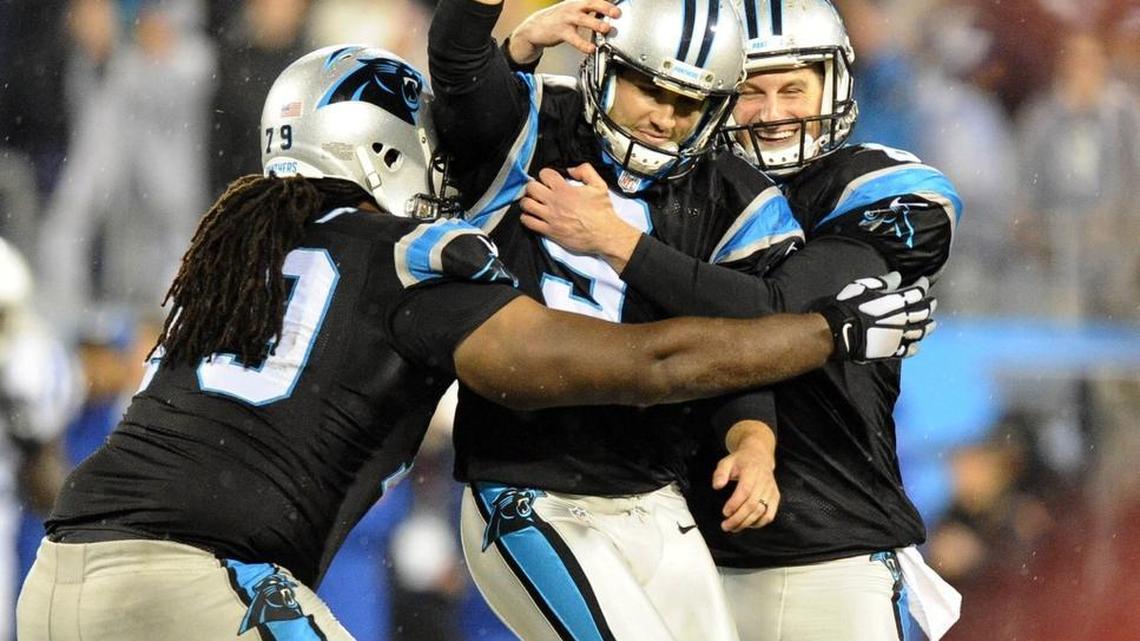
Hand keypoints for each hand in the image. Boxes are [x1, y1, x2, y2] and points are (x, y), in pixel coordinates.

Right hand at [507, 0, 620, 64]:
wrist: (535, 27)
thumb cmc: (559, 19)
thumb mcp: (574, 10)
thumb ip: (590, 10)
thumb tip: (608, 12)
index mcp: (579, 1)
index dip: (607, 0)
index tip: (619, 2)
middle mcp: (573, 7)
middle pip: (591, 3)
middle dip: (605, 7)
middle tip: (617, 14)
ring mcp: (566, 19)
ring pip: (583, 19)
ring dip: (595, 24)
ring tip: (606, 29)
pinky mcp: (560, 31)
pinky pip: (573, 38)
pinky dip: (583, 44)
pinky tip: (591, 49)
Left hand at [520, 163, 641, 270]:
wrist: (604, 234)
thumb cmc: (602, 211)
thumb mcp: (599, 185)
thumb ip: (585, 171)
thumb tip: (571, 169)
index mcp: (564, 190)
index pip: (544, 174)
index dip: (546, 174)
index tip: (550, 179)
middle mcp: (554, 202)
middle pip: (531, 187)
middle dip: (534, 186)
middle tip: (539, 190)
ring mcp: (550, 217)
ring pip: (526, 204)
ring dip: (528, 202)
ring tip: (534, 203)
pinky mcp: (549, 231)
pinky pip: (528, 222)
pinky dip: (527, 218)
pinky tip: (533, 216)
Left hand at [713, 421, 779, 531]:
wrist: (759, 456)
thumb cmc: (741, 461)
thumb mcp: (726, 462)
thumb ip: (720, 473)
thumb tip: (717, 486)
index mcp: (751, 471)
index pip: (745, 491)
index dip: (735, 504)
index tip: (725, 512)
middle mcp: (764, 482)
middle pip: (752, 505)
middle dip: (738, 518)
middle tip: (726, 526)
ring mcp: (771, 490)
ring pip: (761, 512)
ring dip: (747, 523)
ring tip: (733, 528)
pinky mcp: (775, 497)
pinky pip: (770, 515)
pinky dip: (759, 523)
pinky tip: (747, 525)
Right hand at [817, 272, 935, 362]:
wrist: (839, 330)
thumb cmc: (849, 306)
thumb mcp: (864, 286)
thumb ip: (884, 281)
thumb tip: (897, 276)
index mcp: (897, 302)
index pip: (918, 291)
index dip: (923, 285)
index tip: (924, 281)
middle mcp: (903, 319)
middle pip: (924, 312)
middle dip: (930, 306)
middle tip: (933, 302)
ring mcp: (899, 336)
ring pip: (921, 332)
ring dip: (928, 327)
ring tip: (932, 324)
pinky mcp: (891, 350)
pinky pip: (907, 350)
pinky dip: (914, 348)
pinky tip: (916, 346)